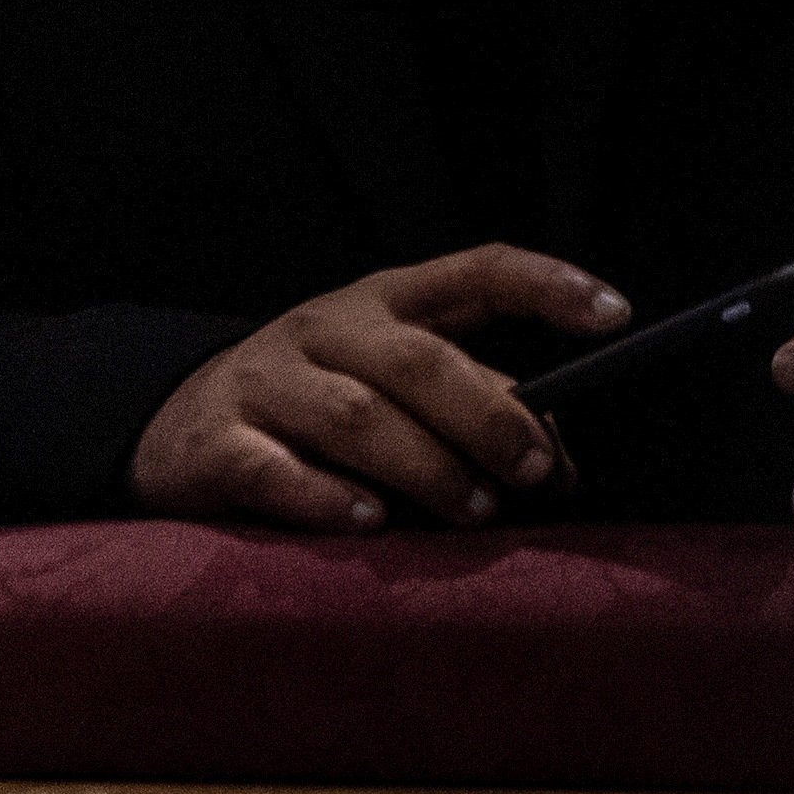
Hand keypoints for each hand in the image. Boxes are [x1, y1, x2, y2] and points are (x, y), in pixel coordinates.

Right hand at [132, 247, 623, 529]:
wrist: (177, 427)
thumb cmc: (318, 410)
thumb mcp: (391, 385)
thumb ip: (474, 409)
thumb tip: (559, 464)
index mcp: (380, 304)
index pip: (473, 272)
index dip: (545, 286)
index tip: (615, 316)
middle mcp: (321, 331)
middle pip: (418, 360)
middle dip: (490, 418)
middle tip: (536, 472)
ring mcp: (263, 384)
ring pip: (356, 416)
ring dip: (429, 468)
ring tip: (472, 510)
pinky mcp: (216, 442)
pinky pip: (275, 469)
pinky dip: (328, 498)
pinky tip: (368, 520)